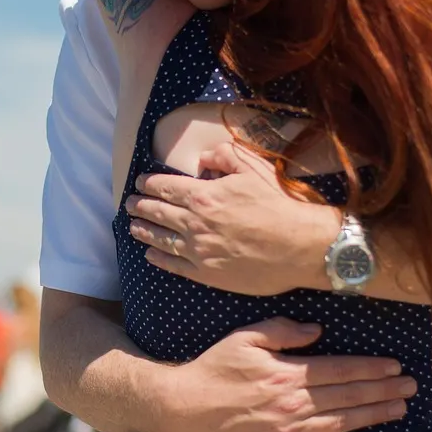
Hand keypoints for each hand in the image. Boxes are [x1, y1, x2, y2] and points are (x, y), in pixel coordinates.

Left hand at [126, 142, 340, 295]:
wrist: (302, 246)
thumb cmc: (280, 205)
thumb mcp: (253, 168)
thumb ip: (223, 157)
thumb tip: (201, 158)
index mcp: (204, 196)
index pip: (165, 187)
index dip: (148, 183)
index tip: (139, 182)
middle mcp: (195, 224)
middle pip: (157, 212)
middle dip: (139, 206)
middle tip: (129, 203)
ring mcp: (199, 251)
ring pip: (161, 239)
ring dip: (144, 231)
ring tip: (133, 226)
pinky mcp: (208, 274)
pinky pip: (175, 266)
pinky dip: (159, 258)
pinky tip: (150, 254)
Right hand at [159, 317, 412, 431]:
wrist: (187, 407)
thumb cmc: (215, 367)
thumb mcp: (245, 337)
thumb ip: (282, 330)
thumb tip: (318, 330)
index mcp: (288, 373)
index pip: (340, 369)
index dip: (370, 368)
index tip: (395, 366)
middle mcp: (295, 402)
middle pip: (348, 396)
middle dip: (383, 390)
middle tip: (411, 387)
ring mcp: (291, 430)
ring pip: (343, 422)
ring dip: (375, 415)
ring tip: (400, 409)